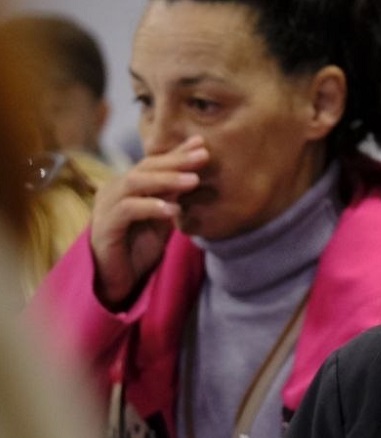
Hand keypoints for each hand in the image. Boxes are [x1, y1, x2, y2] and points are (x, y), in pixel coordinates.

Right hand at [89, 136, 207, 307]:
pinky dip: (150, 207)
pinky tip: (172, 209)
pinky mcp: (105, 225)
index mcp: (129, 185)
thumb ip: (173, 196)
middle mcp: (116, 189)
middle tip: (203, 155)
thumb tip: (195, 173)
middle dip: (176, 161)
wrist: (118, 277)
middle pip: (146, 167)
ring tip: (193, 181)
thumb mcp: (163, 217)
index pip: (155, 163)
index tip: (203, 144)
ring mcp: (107, 205)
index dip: (178, 153)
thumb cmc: (139, 246)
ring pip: (136, 183)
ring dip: (166, 180)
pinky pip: (127, 210)